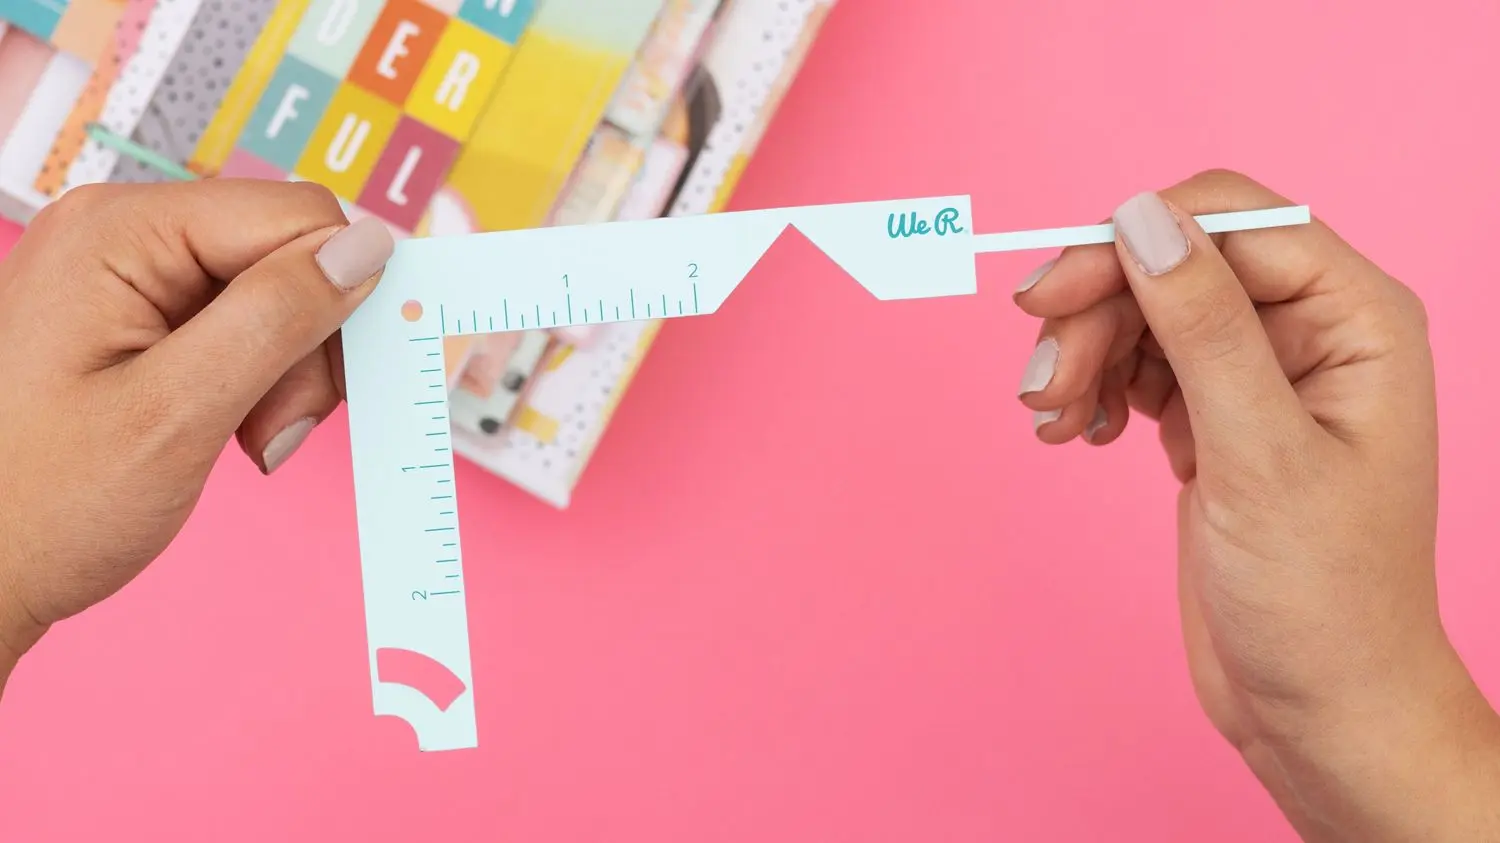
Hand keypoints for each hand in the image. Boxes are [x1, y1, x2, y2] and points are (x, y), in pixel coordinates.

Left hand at [0, 180, 392, 686]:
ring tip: (249, 441)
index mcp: (122, 231)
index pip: (297, 216)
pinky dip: (259, 382)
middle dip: (309, 347)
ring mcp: (130, 272)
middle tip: (274, 431)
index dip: (339, 296)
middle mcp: (124, 232)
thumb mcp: (178, 412)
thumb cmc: (41, 505)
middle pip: (290, 254)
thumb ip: (278, 317)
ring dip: (287, 375)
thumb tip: (369, 247)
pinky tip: (234, 429)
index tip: (334, 390)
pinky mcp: (139, 312)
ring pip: (277, 293)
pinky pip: (241, 323)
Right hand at [1013, 169, 1499, 840]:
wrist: (1315, 705)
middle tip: (1042, 385)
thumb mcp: (1260, 456)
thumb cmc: (1324, 597)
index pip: (1231, 224)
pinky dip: (1092, 388)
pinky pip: (1133, 366)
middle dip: (1096, 314)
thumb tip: (1141, 219)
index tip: (1051, 295)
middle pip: (1172, 265)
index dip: (1132, 244)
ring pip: (1142, 313)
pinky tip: (1075, 432)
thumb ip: (1203, 328)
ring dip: (1082, 354)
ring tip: (1052, 417)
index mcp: (1355, 319)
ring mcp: (1256, 374)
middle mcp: (1308, 332)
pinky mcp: (1211, 417)